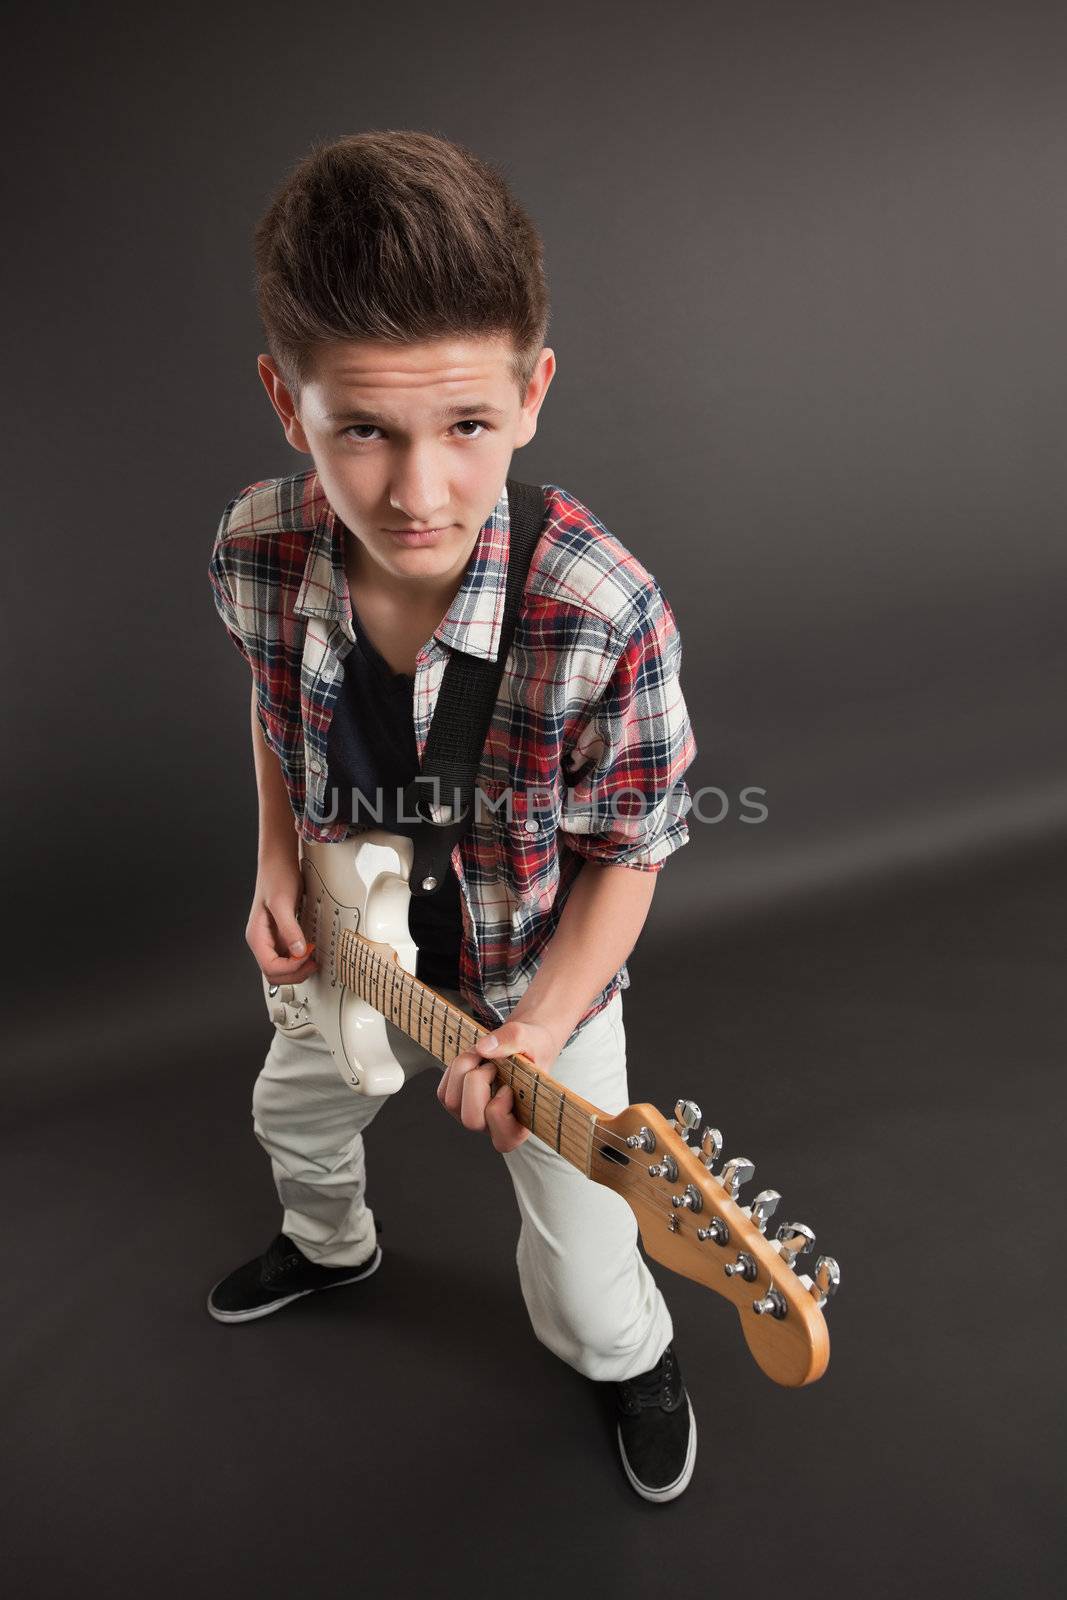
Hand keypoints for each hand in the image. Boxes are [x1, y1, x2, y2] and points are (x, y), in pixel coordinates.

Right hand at [246, 855, 318, 983]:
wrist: (279, 862)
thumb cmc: (276, 877)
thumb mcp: (283, 902)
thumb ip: (290, 929)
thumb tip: (298, 951)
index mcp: (256, 936)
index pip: (270, 967)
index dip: (290, 967)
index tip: (306, 956)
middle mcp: (261, 941)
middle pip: (273, 974)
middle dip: (294, 973)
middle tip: (312, 962)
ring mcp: (271, 940)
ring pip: (281, 969)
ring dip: (297, 969)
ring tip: (312, 958)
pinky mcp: (280, 935)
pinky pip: (288, 957)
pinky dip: (299, 960)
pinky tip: (309, 952)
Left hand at [436, 1019, 561, 1152]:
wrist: (523, 1044)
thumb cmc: (533, 1049)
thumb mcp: (532, 1039)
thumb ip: (513, 1040)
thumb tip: (483, 1048)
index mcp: (520, 1125)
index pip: (504, 1138)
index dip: (501, 1108)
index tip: (509, 1086)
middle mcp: (493, 1126)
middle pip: (471, 1120)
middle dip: (477, 1083)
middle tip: (492, 1065)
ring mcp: (473, 1116)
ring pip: (453, 1103)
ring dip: (464, 1069)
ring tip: (484, 1055)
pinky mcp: (456, 1103)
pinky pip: (443, 1092)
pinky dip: (455, 1069)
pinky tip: (475, 1058)